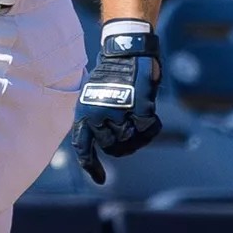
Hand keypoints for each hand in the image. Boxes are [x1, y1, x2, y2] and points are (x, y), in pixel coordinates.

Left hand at [69, 28, 160, 185]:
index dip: (91, 165)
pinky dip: (150, 127)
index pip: (83, 147)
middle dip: (119, 145)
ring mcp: (119, 112)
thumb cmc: (109, 77)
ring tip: (136, 120)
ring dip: (135, 135)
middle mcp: (98, 115)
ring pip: (129, 140)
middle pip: (111, 147)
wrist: (125, 53)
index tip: (100, 179)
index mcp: (84, 113)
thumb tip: (102, 145)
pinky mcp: (140, 107)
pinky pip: (148, 130)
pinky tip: (148, 116)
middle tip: (127, 132)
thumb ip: (95, 121)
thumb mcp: (92, 98)